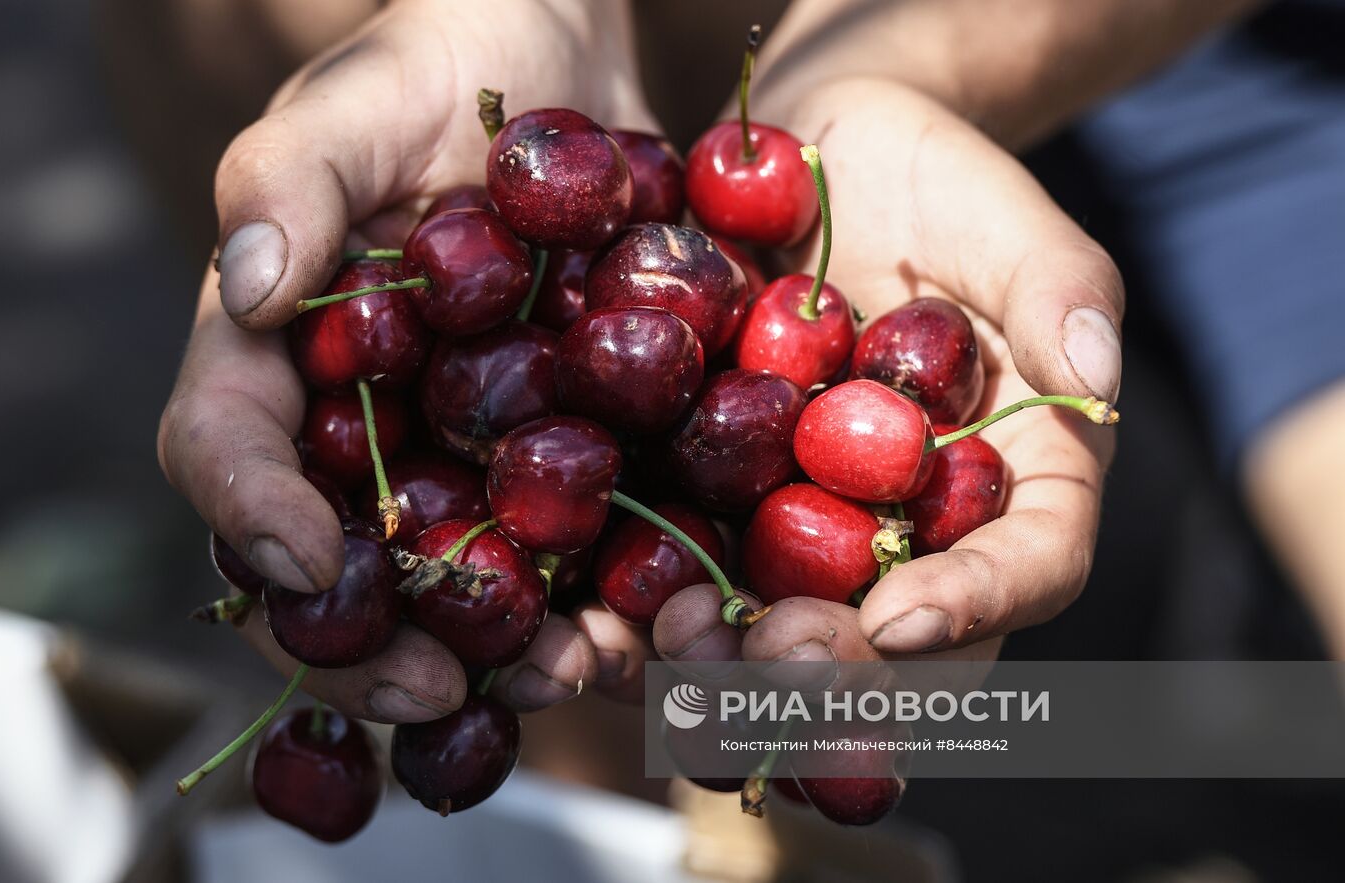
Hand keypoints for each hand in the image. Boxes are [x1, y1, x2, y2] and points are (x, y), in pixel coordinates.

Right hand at [158, 0, 653, 720]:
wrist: (569, 78)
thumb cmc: (441, 69)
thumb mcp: (362, 104)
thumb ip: (290, 181)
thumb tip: (245, 288)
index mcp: (277, 359)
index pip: (225, 453)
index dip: (250, 517)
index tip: (305, 561)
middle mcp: (355, 432)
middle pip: (327, 571)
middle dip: (366, 647)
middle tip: (430, 691)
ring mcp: (456, 460)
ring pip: (446, 594)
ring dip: (489, 657)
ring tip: (555, 676)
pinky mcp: (554, 464)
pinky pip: (563, 560)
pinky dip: (592, 608)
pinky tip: (633, 633)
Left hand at [655, 77, 1121, 674]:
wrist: (813, 159)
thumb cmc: (931, 181)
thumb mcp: (1000, 216)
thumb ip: (1058, 288)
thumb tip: (1095, 381)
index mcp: (1017, 473)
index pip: (1032, 565)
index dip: (979, 606)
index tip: (899, 620)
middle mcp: (920, 525)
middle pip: (907, 641)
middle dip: (844, 670)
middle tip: (778, 658)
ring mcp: (820, 527)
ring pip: (799, 637)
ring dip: (742, 671)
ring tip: (684, 643)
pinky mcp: (728, 508)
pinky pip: (702, 582)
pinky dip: (660, 619)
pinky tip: (610, 625)